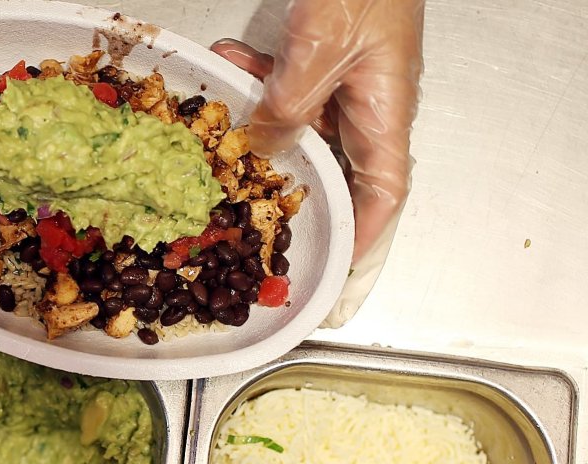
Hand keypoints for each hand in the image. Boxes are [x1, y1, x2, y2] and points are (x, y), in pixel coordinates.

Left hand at [211, 0, 423, 326]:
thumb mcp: (322, 48)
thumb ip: (291, 104)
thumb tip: (263, 151)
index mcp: (384, 117)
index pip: (381, 198)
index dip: (358, 241)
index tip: (330, 275)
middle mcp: (366, 109)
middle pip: (331, 173)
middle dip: (287, 196)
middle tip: (249, 227)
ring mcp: (342, 84)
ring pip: (296, 129)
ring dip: (256, 131)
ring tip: (220, 134)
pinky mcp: (319, 59)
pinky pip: (283, 87)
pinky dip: (252, 81)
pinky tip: (225, 63)